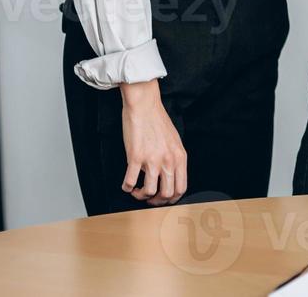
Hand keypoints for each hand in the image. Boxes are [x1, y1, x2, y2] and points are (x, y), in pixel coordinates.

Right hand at [120, 79, 186, 204]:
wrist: (145, 106)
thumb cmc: (158, 121)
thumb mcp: (174, 141)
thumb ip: (174, 159)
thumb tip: (170, 176)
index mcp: (180, 157)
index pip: (181, 188)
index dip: (171, 199)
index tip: (162, 198)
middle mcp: (168, 160)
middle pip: (166, 194)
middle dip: (156, 201)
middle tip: (148, 197)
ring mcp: (152, 159)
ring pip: (149, 192)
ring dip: (141, 196)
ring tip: (136, 190)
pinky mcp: (135, 157)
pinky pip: (130, 182)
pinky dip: (127, 187)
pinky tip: (126, 183)